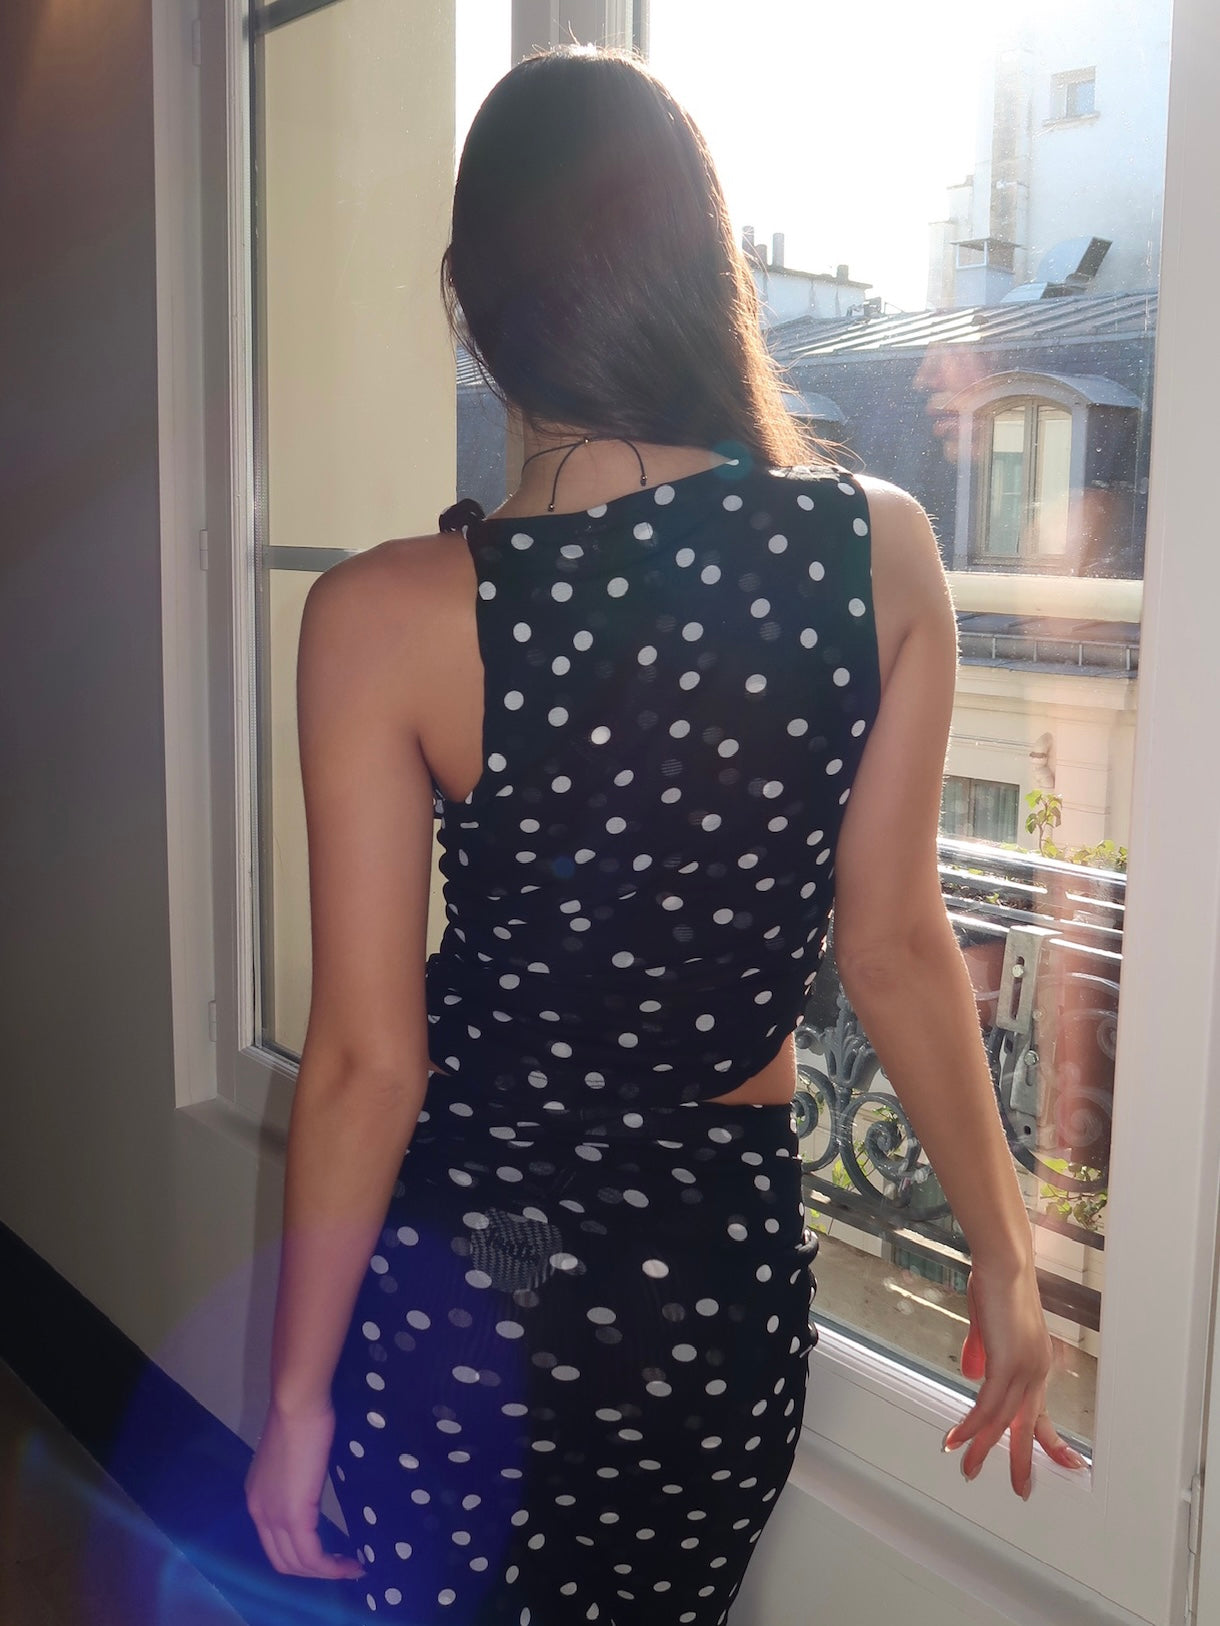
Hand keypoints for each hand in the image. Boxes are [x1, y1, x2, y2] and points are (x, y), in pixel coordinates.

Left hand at [245, 1398, 365, 1579]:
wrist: (298, 1404)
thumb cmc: (302, 1417)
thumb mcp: (294, 1456)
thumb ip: (297, 1478)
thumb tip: (309, 1483)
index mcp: (258, 1499)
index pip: (275, 1544)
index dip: (301, 1556)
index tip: (330, 1554)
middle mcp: (259, 1514)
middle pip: (284, 1562)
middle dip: (314, 1571)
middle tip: (344, 1566)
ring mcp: (274, 1517)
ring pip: (298, 1564)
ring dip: (326, 1573)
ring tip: (352, 1567)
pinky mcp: (295, 1516)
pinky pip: (312, 1556)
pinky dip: (332, 1567)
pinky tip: (352, 1563)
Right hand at [941, 1261, 1088, 1497]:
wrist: (1004, 1262)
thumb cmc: (997, 1284)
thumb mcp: (988, 1326)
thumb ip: (982, 1352)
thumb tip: (972, 1374)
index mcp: (1037, 1363)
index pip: (1043, 1411)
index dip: (1051, 1441)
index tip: (1068, 1465)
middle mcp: (1036, 1370)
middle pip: (1029, 1426)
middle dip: (1023, 1461)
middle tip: (1022, 1490)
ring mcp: (1023, 1368)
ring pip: (1003, 1421)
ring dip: (982, 1447)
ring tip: (967, 1468)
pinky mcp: (1004, 1363)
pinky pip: (987, 1405)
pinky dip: (971, 1425)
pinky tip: (957, 1438)